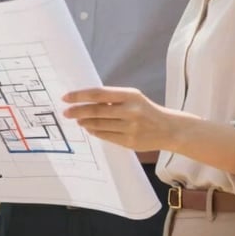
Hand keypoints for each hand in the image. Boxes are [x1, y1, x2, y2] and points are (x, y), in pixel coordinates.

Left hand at [62, 86, 178, 151]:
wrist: (168, 129)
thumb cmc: (145, 110)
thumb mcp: (132, 98)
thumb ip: (112, 98)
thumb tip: (84, 100)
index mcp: (130, 95)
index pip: (98, 94)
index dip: (80, 96)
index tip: (66, 97)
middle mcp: (130, 111)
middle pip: (96, 111)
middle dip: (77, 111)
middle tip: (66, 112)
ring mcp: (130, 128)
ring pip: (99, 125)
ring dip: (85, 122)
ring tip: (78, 120)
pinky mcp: (129, 142)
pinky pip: (106, 136)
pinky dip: (95, 131)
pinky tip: (89, 128)